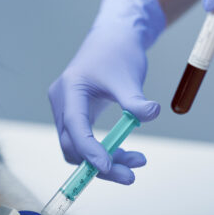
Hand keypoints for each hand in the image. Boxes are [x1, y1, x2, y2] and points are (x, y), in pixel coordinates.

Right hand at [48, 0, 165, 183]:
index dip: (90, 150)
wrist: (112, 39)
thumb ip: (135, 99)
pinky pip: (83, 140)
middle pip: (72, 144)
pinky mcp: (75, 114)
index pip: (75, 126)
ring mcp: (66, 109)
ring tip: (138, 162)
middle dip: (99, 164)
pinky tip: (126, 153)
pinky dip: (103, 150)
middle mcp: (62, 102)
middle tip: (131, 175)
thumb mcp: (128, 76)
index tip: (110, 168)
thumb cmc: (118, 53)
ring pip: (77, 147)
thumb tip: (151, 114)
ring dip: (104, 160)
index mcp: (70, 89)